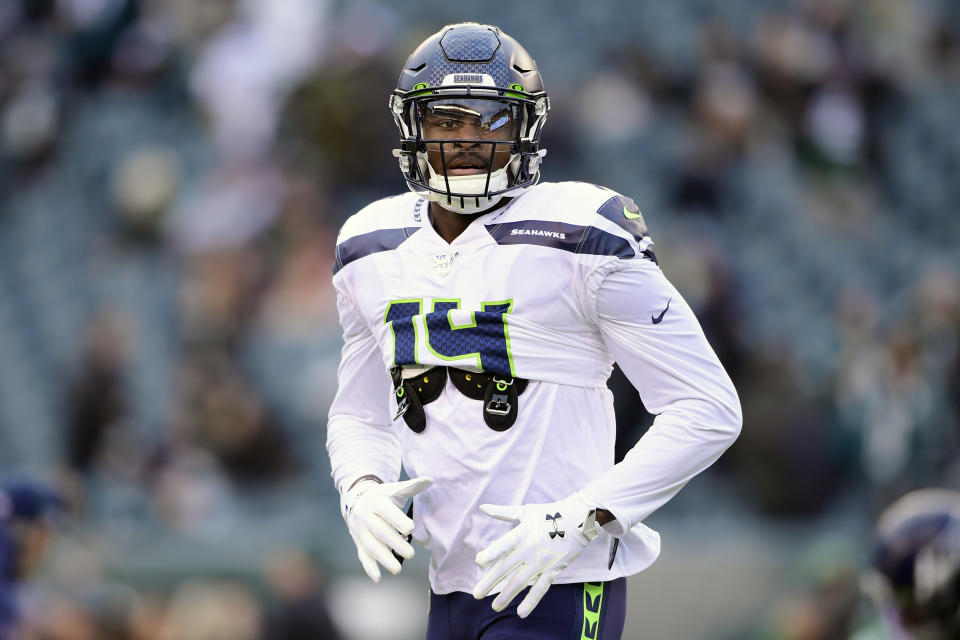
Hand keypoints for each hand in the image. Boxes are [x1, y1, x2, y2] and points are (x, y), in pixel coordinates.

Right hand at [341, 476, 432, 581]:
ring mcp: (360, 530)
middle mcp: (365, 516)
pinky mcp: (358, 541)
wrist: (356, 499)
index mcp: (376, 501)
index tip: (410, 529)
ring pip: (370, 546)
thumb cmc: (383, 496)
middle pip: (379, 531)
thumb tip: (431, 479)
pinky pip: (362, 555)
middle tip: (411, 554)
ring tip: (397, 569)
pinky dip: (369, 567)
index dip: (397, 520)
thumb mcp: (395, 489)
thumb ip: (412, 487)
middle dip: (394, 543)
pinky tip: (378, 578)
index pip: (386, 511)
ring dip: (383, 559)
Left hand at [473, 492, 598, 617]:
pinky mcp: (553, 570)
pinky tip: (520, 613)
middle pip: (507, 567)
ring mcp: (542, 561)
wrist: (580, 520)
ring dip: (507, 595)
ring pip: (521, 581)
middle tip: (477, 594)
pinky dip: (531, 601)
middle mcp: (530, 548)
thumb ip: (502, 512)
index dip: (492, 553)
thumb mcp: (525, 511)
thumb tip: (482, 507)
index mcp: (523, 532)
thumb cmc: (549, 514)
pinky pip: (541, 588)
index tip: (479, 562)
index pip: (504, 545)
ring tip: (495, 607)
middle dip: (491, 582)